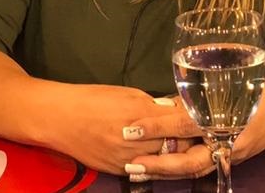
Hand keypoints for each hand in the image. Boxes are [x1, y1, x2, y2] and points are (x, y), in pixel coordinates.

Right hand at [45, 84, 192, 174]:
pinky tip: (162, 157)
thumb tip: (172, 109)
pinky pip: (145, 171)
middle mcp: (136, 140)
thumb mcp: (127, 93)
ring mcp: (127, 159)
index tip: (204, 117)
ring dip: (175, 154)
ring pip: (163, 162)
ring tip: (185, 147)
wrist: (59, 118)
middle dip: (188, 139)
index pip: (179, 122)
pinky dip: (156, 164)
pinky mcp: (118, 171)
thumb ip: (153, 104)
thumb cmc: (92, 98)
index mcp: (140, 114)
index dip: (193, 120)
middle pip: (175, 145)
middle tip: (200, 134)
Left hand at [126, 69, 264, 179]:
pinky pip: (205, 163)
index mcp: (227, 120)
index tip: (131, 127)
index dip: (157, 126)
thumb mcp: (232, 82)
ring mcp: (233, 152)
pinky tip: (166, 163)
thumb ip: (199, 93)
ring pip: (195, 168)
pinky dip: (183, 165)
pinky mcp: (236, 153)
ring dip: (167, 170)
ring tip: (140, 170)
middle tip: (129, 164)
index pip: (185, 124)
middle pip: (188, 162)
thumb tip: (162, 103)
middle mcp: (228, 143)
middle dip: (157, 165)